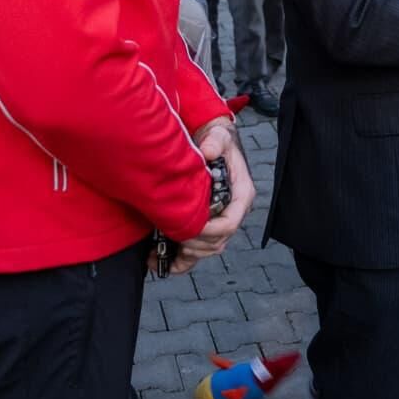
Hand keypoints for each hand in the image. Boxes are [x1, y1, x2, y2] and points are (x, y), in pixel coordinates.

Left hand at [167, 120, 254, 273]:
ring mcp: (219, 221)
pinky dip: (179, 261)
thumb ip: (215, 142)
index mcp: (241, 195)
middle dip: (194, 245)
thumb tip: (207, 152)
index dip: (209, 230)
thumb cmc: (219, 142)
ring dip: (186, 255)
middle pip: (218, 241)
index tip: (188, 227)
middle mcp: (233, 212)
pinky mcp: (206, 225)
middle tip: (170, 238)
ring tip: (160, 252)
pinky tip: (157, 261)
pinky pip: (196, 251)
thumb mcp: (220, 137)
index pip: (230, 222)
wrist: (213, 143)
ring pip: (207, 249)